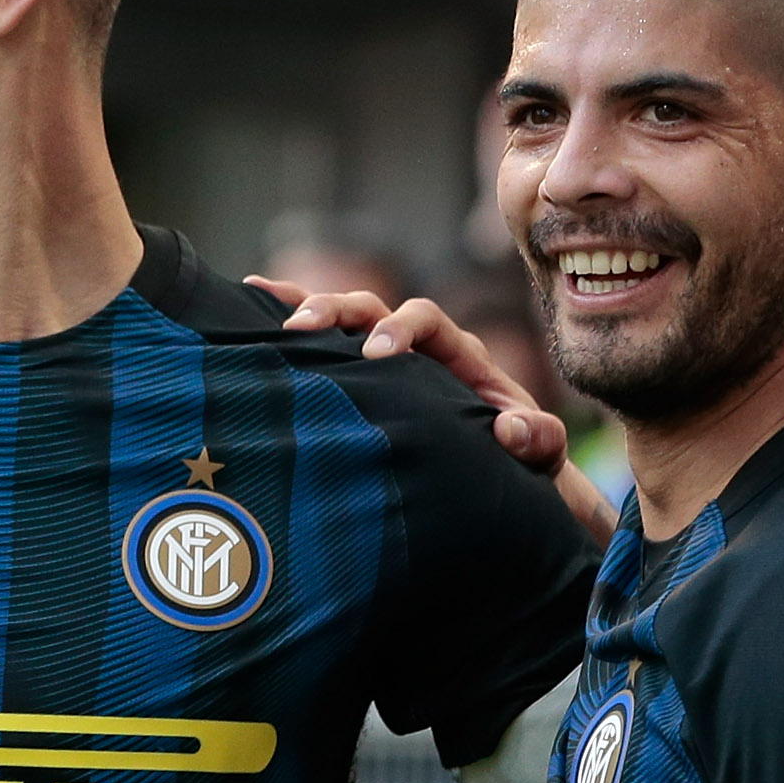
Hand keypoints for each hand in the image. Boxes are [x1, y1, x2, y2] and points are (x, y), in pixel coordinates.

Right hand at [250, 280, 615, 550]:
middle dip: (336, 311)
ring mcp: (382, 366)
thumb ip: (539, 439)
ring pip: (339, 323)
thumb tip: (509, 429)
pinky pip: (321, 351)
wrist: (503, 479)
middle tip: (300, 328)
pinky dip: (286, 329)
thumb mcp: (540, 453)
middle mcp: (415, 350)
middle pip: (372, 308)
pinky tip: (243, 316)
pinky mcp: (355, 385)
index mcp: (458, 356)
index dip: (400, 329)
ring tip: (259, 303)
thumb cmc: (521, 462)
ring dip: (302, 311)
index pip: (425, 320)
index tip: (376, 353)